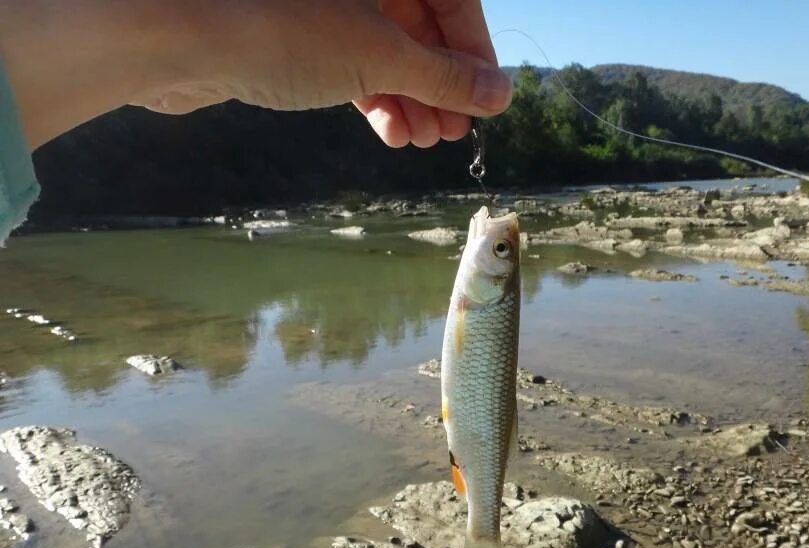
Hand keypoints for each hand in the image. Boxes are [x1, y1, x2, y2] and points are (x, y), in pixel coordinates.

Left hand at [0, 0, 511, 149]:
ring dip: (410, 98)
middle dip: (440, 84)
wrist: (174, 39)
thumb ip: (444, 76)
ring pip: (385, 50)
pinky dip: (373, 97)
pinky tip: (390, 130)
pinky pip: (350, 63)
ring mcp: (324, 6)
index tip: (488, 100)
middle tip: (454, 133)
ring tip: (423, 140)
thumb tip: (501, 95)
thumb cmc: (280, 29)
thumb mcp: (380, 55)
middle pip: (420, 26)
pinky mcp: (295, 35)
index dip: (473, 51)